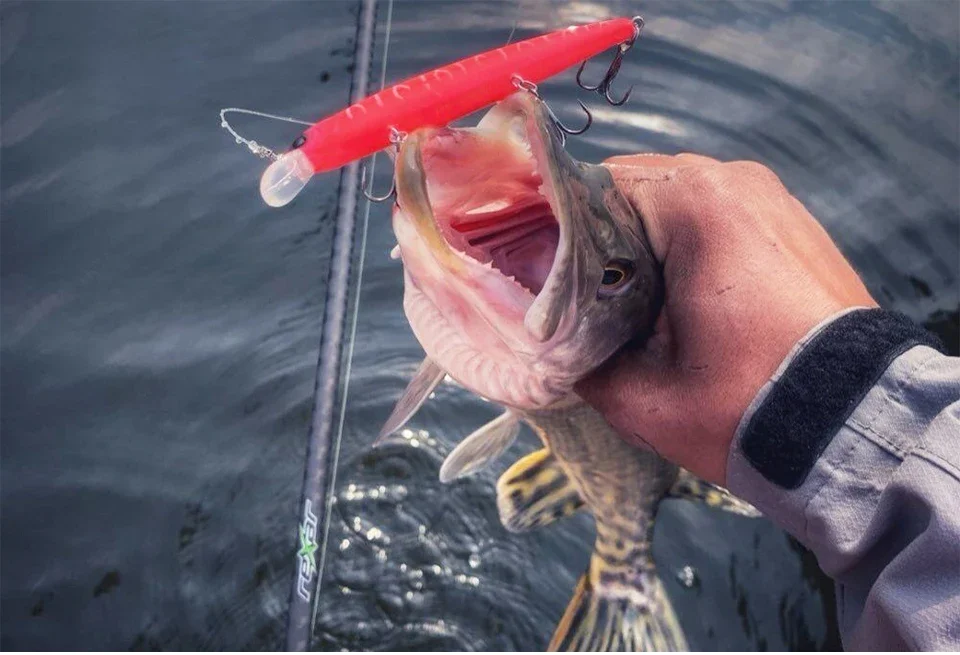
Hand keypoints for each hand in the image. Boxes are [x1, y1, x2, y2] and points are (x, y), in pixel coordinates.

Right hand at [575, 154, 876, 484]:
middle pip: (630, 192)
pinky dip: (685, 246)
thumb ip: (575, 360)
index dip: (550, 230)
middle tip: (574, 296)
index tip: (531, 273)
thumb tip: (550, 342)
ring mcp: (770, 197)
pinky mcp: (791, 222)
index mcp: (692, 203)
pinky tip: (675, 297)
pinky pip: (716, 217)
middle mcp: (734, 181)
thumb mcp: (639, 396)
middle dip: (596, 240)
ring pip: (672, 204)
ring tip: (625, 302)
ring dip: (641, 243)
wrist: (856, 432)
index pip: (588, 188)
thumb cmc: (745, 407)